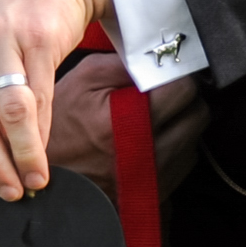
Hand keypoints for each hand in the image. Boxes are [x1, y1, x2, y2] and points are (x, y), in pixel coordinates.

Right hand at [44, 57, 210, 200]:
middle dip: (185, 99)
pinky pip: (184, 162)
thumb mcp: (80, 82)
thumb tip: (156, 56)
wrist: (46, 182)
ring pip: (195, 139)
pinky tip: (150, 140)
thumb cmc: (59, 131)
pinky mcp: (158, 190)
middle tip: (164, 93)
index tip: (169, 71)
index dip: (179, 74)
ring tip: (152, 119)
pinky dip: (175, 147)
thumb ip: (121, 64)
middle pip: (198, 115)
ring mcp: (157, 176)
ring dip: (181, 124)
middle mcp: (149, 153)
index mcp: (130, 122)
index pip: (184, 89)